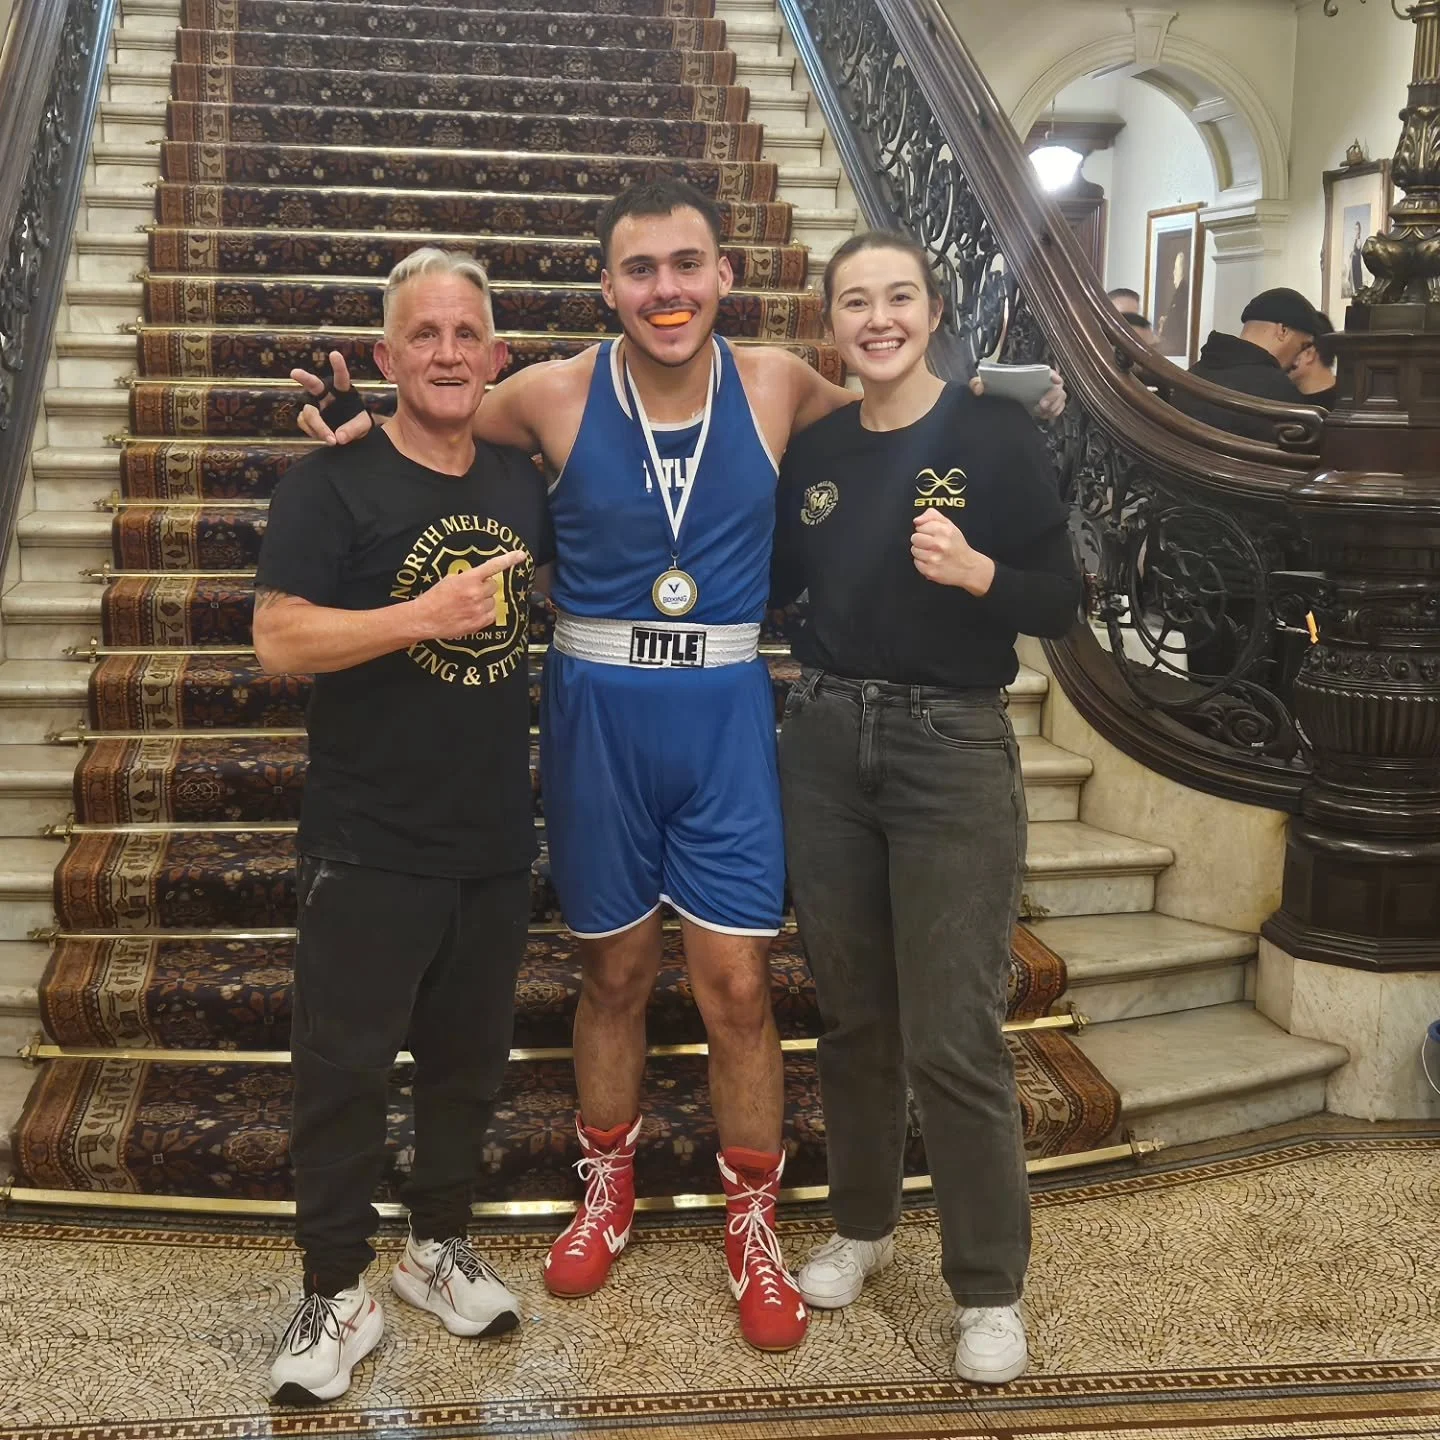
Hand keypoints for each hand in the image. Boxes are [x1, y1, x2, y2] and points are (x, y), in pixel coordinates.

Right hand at [293, 351, 372, 444]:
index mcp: (344, 392)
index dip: (338, 366)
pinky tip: (322, 437)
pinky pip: (304, 422)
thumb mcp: (363, 425)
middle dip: (304, 378)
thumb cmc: (358, 423)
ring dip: (317, 426)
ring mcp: (315, 406)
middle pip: (314, 385)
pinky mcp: (307, 417)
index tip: (335, 354)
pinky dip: (312, 432)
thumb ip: (354, 429)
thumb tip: (338, 437)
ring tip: (331, 440)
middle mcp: (326, 395)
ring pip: (308, 411)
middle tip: (294, 372)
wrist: (350, 434)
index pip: (342, 378)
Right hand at [408, 551, 528, 639]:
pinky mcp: (479, 623)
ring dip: (485, 601)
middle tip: (471, 592)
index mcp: (468, 579)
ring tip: (468, 605)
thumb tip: (481, 579)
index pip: (492, 566)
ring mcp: (479, 609)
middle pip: (494, 586)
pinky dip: (485, 613)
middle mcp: (476, 593)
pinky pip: (492, 615)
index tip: (521, 555)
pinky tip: (471, 614)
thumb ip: (468, 578)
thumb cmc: (434, 598)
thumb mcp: (450, 580)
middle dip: (485, 587)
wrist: (424, 619)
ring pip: (493, 601)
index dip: (508, 559)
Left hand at [912, 509, 994, 594]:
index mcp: (944, 531)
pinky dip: (922, 562)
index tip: (932, 534)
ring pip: (914, 550)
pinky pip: (916, 562)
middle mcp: (939, 544)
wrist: (968, 567)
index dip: (925, 530)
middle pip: (915, 538)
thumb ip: (932, 516)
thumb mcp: (949, 525)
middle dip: (921, 540)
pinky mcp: (930, 571)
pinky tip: (932, 561)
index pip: (920, 526)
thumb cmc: (957, 546)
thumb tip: (917, 520)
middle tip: (932, 544)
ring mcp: (934, 558)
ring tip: (933, 553)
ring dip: (921, 552)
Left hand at [968, 368, 1066, 420]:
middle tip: (1040, 406)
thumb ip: (977, 384)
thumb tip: (977, 388)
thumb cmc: (994, 389)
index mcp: (1029, 374)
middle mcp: (1040, 383)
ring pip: (1060, 398)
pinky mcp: (1045, 405)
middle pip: (1057, 387)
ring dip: (1054, 406)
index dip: (1054, 375)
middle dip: (1053, 397)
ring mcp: (1044, 394)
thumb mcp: (983, 386)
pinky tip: (1044, 416)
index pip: (1047, 371)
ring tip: (1041, 412)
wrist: (999, 403)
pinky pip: (1057, 408)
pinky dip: (1054, 413)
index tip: (1055, 381)